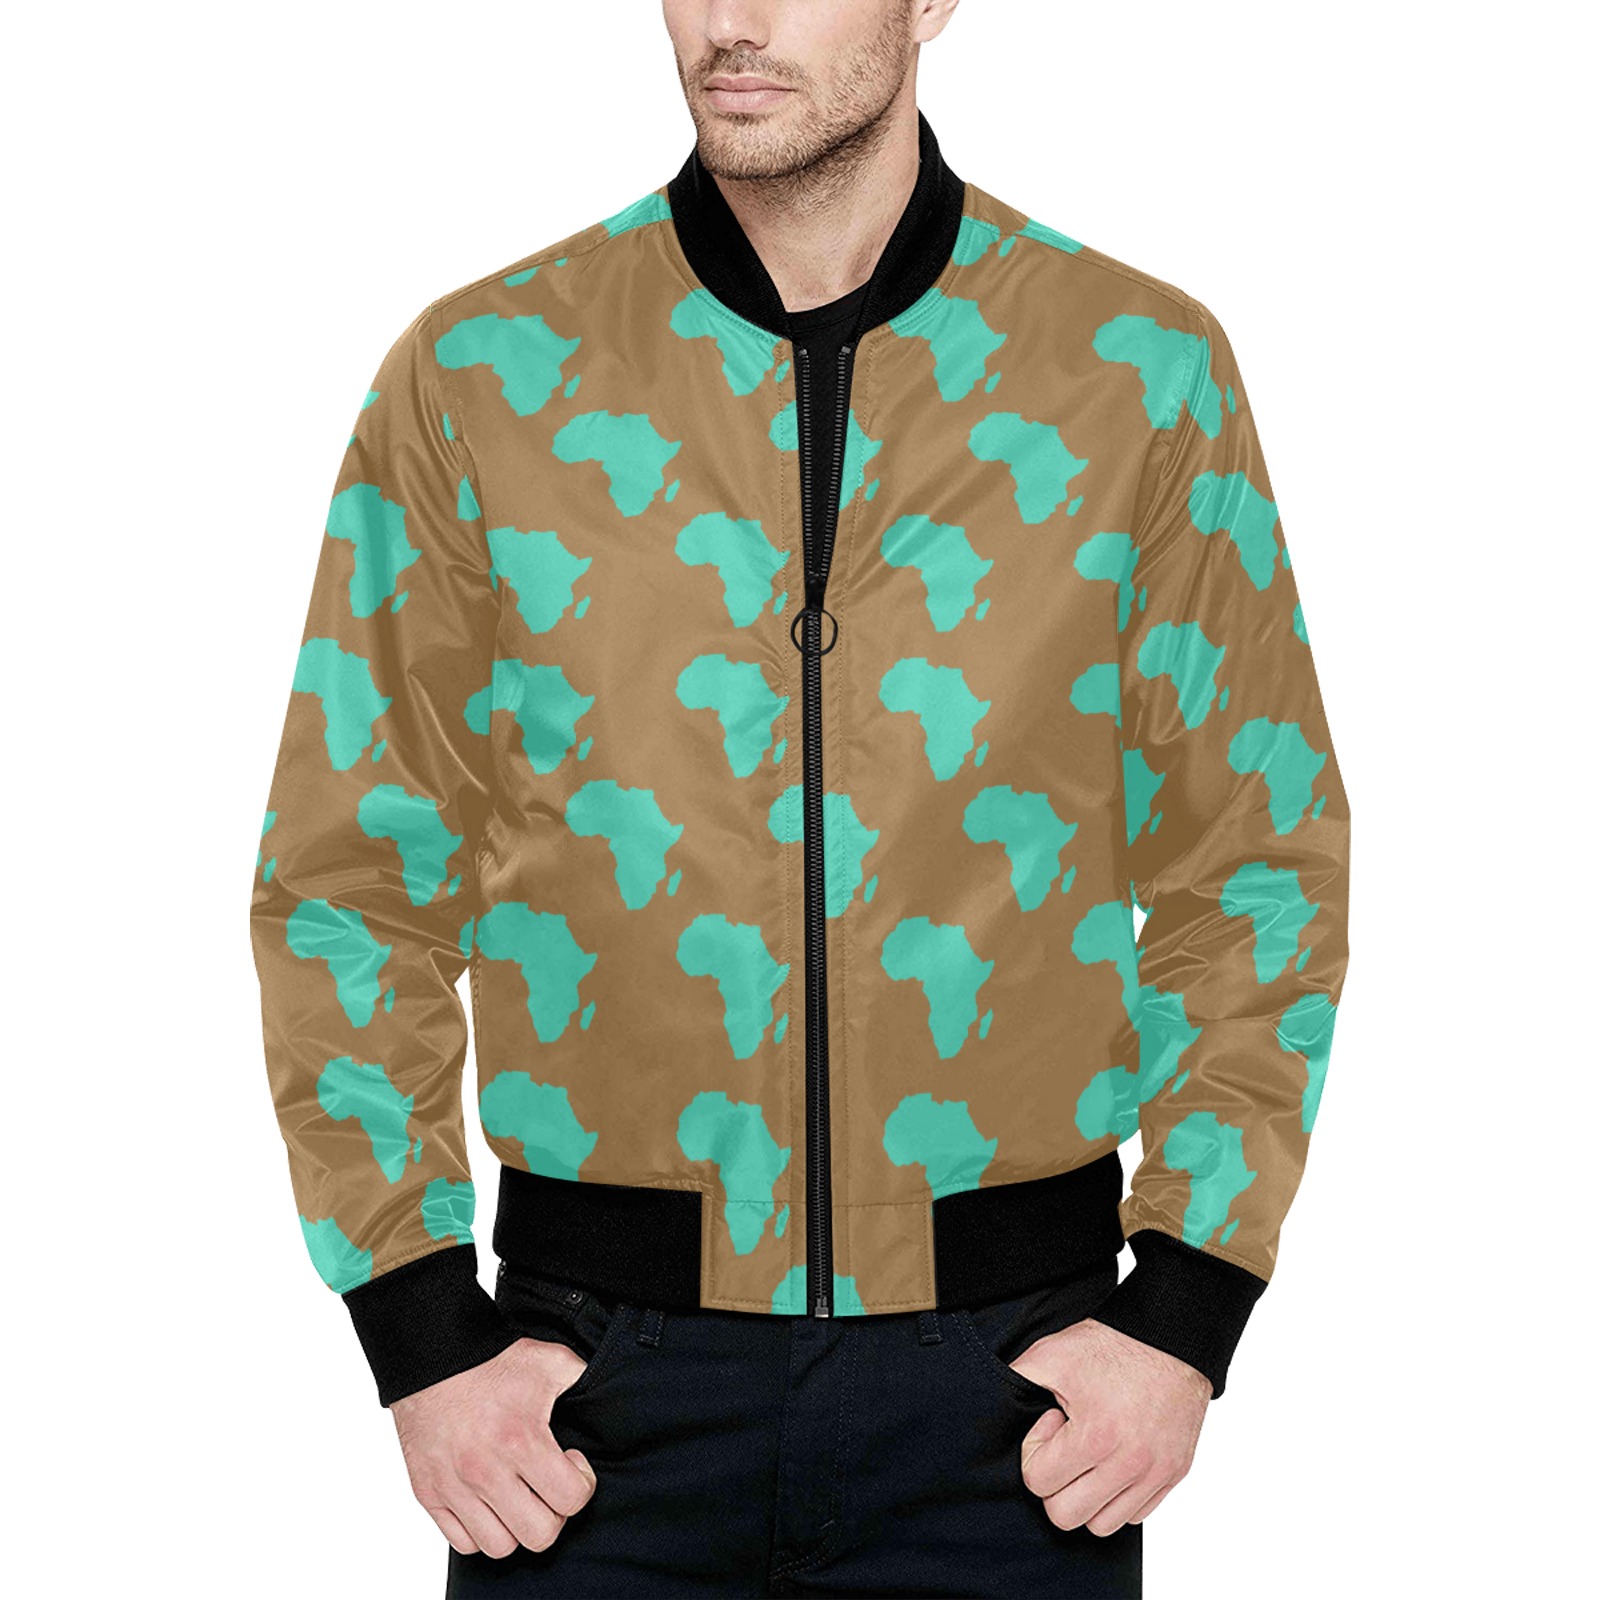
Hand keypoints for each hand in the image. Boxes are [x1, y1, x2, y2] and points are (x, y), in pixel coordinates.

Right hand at [390, 1336, 598, 1557]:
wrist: (434, 1358)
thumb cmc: (492, 1361)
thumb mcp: (550, 1361)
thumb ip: (583, 1380)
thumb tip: (608, 1396)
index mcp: (520, 1440)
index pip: (570, 1499)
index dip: (581, 1483)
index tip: (571, 1461)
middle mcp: (485, 1472)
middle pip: (539, 1534)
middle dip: (555, 1513)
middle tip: (550, 1486)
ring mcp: (455, 1488)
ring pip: (500, 1546)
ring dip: (518, 1525)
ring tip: (521, 1496)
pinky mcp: (430, 1495)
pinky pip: (463, 1542)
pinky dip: (481, 1531)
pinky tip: (492, 1501)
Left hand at [1008, 1316, 1210, 1535]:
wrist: (1170, 1338)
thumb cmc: (1112, 1344)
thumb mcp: (1052, 1354)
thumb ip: (1017, 1381)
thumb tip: (989, 1402)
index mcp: (1095, 1437)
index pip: (1039, 1483)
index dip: (1035, 1452)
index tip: (1052, 1422)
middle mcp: (1128, 1464)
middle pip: (1067, 1516)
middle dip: (1055, 1484)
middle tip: (1065, 1446)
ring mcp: (1155, 1474)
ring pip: (1103, 1525)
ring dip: (1086, 1496)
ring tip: (1090, 1454)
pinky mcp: (1173, 1474)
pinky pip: (1136, 1515)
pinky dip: (1118, 1497)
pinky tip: (1113, 1459)